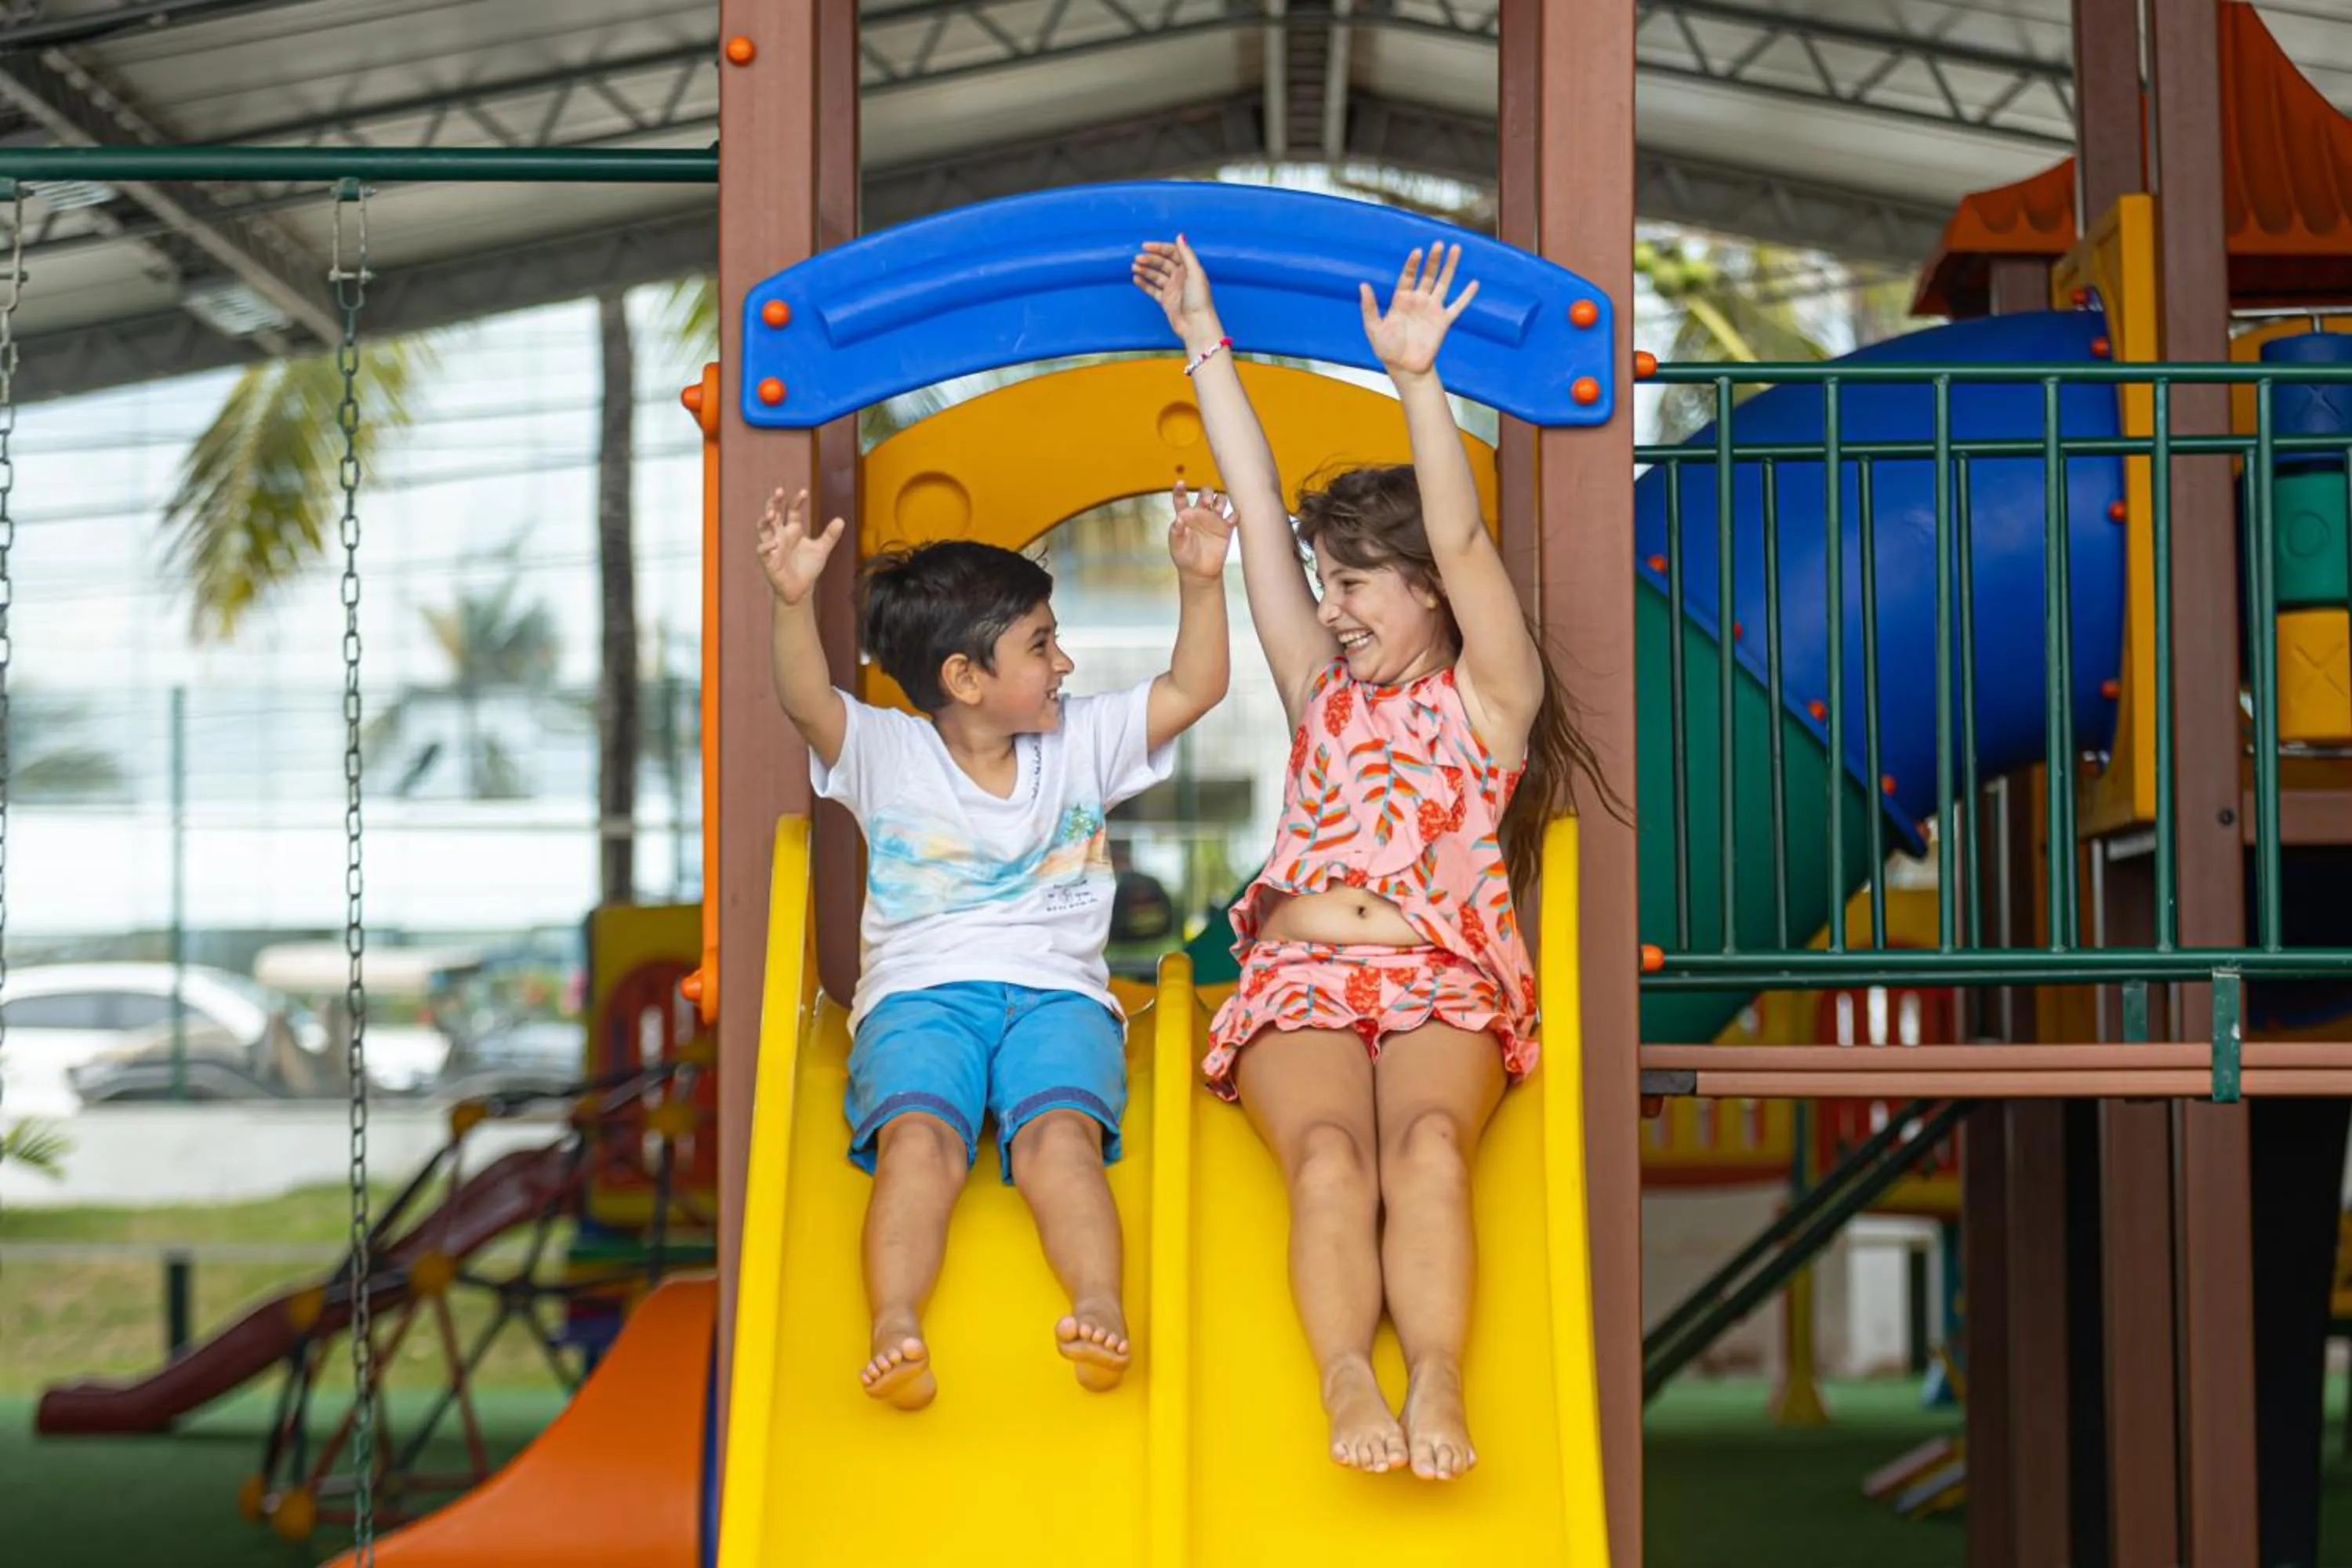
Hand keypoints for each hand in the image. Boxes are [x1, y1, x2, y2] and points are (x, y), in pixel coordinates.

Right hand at [756, 486, 845, 605]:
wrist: (801, 589)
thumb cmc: (808, 567)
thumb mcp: (822, 549)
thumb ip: (830, 535)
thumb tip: (841, 520)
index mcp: (793, 529)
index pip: (792, 510)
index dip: (797, 500)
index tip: (804, 492)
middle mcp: (781, 534)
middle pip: (773, 513)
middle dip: (774, 502)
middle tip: (779, 491)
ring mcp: (772, 546)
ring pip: (763, 528)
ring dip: (765, 519)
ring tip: (771, 513)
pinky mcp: (768, 560)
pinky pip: (762, 550)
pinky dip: (766, 545)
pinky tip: (775, 543)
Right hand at [1132, 235, 1219, 342]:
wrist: (1196, 324)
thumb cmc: (1198, 299)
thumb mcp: (1194, 272)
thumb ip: (1186, 254)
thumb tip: (1180, 235)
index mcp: (1189, 268)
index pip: (1172, 253)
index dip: (1159, 248)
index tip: (1145, 246)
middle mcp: (1180, 277)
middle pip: (1162, 263)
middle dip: (1150, 260)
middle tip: (1137, 259)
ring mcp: (1172, 289)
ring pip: (1156, 275)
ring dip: (1145, 270)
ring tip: (1134, 267)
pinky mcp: (1166, 301)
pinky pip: (1152, 289)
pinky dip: (1144, 284)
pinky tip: (1136, 278)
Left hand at [1167, 481, 1234, 581]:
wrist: (1199, 572)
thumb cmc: (1184, 557)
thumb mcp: (1176, 546)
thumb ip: (1176, 531)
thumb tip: (1178, 518)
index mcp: (1185, 515)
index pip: (1181, 498)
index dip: (1180, 489)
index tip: (1180, 483)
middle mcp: (1200, 513)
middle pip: (1205, 494)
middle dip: (1207, 493)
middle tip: (1206, 501)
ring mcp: (1214, 520)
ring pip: (1221, 500)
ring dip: (1220, 500)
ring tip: (1217, 508)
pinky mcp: (1226, 529)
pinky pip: (1233, 517)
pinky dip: (1234, 514)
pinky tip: (1232, 517)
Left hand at [1360, 241, 1478, 379]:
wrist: (1404, 368)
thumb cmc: (1386, 348)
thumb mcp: (1373, 328)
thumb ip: (1369, 307)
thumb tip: (1363, 285)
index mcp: (1401, 299)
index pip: (1408, 276)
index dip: (1413, 264)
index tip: (1417, 252)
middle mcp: (1418, 300)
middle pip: (1428, 275)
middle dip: (1433, 260)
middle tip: (1438, 244)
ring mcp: (1432, 309)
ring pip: (1443, 283)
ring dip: (1450, 267)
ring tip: (1456, 249)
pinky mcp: (1444, 321)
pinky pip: (1457, 306)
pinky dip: (1466, 296)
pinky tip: (1475, 283)